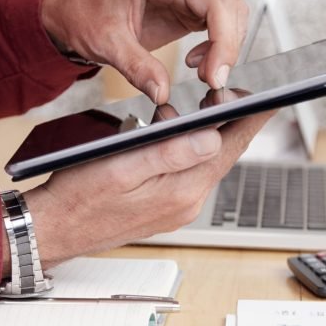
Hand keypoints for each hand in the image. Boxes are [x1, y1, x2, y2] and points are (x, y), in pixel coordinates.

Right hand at [23, 110, 272, 268]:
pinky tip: (181, 139)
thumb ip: (170, 154)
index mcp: (181, 192)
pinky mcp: (166, 209)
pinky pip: (189, 176)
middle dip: (232, 124)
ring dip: (210, 138)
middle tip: (236, 95)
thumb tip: (213, 138)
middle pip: (223, 157)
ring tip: (210, 110)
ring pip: (206, 165)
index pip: (230, 149)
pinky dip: (192, 153)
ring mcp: (177, 209)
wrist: (55, 229)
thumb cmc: (79, 198)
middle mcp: (186, 204)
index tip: (270, 98)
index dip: (251, 120)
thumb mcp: (123, 168)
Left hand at [41, 0, 265, 103]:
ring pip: (227, 15)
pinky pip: (218, 28)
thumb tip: (161, 92)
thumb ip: (134, 66)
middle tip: (214, 78)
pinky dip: (217, 50)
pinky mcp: (188, 14)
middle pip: (219, 2)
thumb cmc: (86, 16)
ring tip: (204, 73)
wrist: (76, 19)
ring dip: (226, 47)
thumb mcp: (104, 43)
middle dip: (225, 41)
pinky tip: (198, 65)